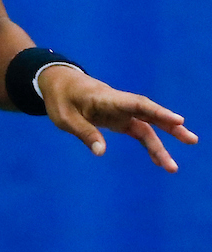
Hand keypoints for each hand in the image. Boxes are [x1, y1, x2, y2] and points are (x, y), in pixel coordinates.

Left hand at [37, 65, 197, 171]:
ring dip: (161, 144)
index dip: (157, 111)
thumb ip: (84, 132)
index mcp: (107, 98)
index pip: (136, 104)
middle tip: (191, 139)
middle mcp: (119, 104)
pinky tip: (159, 161)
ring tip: (172, 167)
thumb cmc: (60, 99)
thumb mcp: (65, 118)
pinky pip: (139, 132)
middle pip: (149, 114)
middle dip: (170, 126)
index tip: (177, 120)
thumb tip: (100, 152)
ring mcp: (121, 112)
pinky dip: (149, 146)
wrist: (59, 83)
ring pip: (147, 127)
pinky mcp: (119, 120)